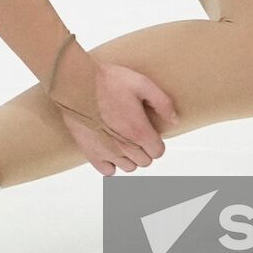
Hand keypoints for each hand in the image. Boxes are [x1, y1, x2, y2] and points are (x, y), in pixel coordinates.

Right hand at [56, 60, 178, 175]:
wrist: (77, 84)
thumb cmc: (108, 82)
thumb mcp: (142, 84)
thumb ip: (162, 103)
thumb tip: (174, 120)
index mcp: (139, 131)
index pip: (158, 151)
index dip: (156, 141)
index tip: (149, 130)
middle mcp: (125, 147)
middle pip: (144, 161)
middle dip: (144, 148)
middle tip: (135, 131)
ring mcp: (107, 152)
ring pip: (128, 167)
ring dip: (129, 156)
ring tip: (122, 139)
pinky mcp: (91, 153)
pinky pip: (108, 171)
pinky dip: (111, 163)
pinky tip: (110, 149)